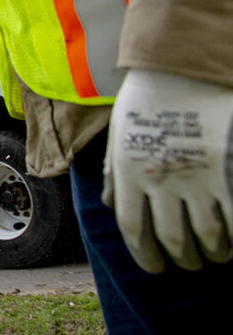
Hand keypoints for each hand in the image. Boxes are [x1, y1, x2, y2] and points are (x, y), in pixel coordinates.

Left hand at [104, 69, 232, 272]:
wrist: (181, 66)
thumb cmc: (149, 99)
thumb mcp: (120, 134)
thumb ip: (116, 172)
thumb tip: (112, 206)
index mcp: (129, 172)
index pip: (136, 230)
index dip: (147, 256)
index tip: (156, 268)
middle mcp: (160, 179)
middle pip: (173, 239)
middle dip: (182, 258)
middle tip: (189, 264)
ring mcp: (197, 176)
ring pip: (208, 236)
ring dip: (212, 253)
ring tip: (214, 255)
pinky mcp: (227, 171)